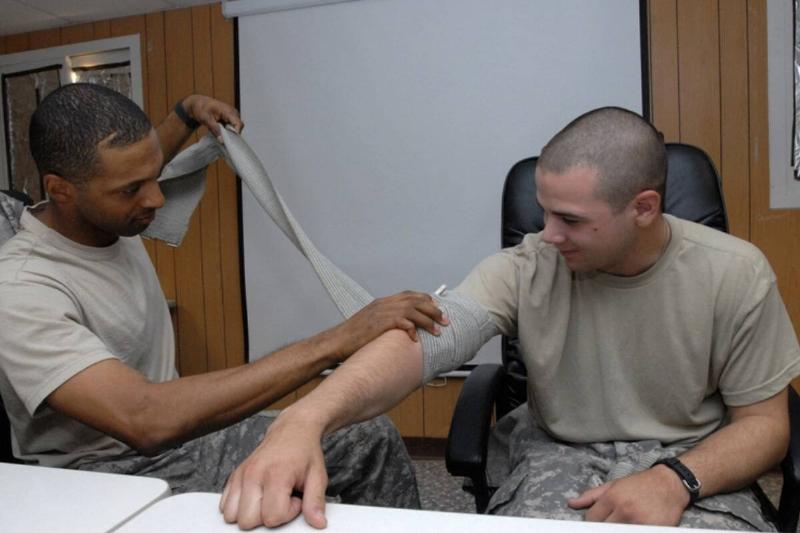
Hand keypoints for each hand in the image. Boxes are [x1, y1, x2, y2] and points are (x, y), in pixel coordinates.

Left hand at [181, 95, 242, 136]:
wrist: (199, 103)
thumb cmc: (202, 108)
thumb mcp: (205, 119)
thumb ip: (214, 129)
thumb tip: (221, 140)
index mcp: (228, 111)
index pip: (238, 124)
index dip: (236, 133)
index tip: (230, 141)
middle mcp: (233, 112)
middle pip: (239, 127)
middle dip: (232, 134)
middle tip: (223, 139)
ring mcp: (232, 115)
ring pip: (236, 128)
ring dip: (230, 133)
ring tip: (220, 134)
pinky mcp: (230, 118)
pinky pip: (233, 127)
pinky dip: (228, 131)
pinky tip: (221, 132)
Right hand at [220, 412, 328, 529]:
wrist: (293, 430)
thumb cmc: (304, 452)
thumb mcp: (318, 476)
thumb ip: (316, 502)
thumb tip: (318, 523)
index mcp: (276, 474)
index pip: (272, 517)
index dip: (287, 514)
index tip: (295, 499)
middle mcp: (253, 474)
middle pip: (248, 521)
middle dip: (267, 516)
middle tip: (282, 499)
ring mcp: (241, 474)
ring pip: (232, 516)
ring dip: (251, 513)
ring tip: (268, 498)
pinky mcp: (234, 476)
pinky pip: (225, 506)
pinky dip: (239, 507)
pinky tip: (257, 496)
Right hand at [331, 291, 448, 358]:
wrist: (336, 341)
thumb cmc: (353, 337)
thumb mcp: (371, 324)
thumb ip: (386, 322)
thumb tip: (400, 329)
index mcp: (382, 302)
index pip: (409, 294)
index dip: (425, 299)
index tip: (437, 307)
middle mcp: (384, 304)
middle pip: (415, 300)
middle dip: (433, 310)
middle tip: (446, 320)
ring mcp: (382, 312)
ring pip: (413, 310)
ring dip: (428, 321)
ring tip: (438, 331)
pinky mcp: (381, 323)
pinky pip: (403, 323)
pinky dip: (413, 330)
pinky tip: (417, 339)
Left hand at [567, 466, 689, 525]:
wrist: (669, 484)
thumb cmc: (640, 484)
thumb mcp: (613, 485)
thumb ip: (591, 496)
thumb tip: (571, 503)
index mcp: (612, 498)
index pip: (591, 519)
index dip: (591, 523)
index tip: (595, 522)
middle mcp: (625, 511)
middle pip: (604, 529)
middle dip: (603, 528)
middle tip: (608, 523)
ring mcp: (640, 522)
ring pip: (618, 532)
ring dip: (617, 529)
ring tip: (621, 523)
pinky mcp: (653, 529)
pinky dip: (632, 531)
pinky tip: (632, 526)